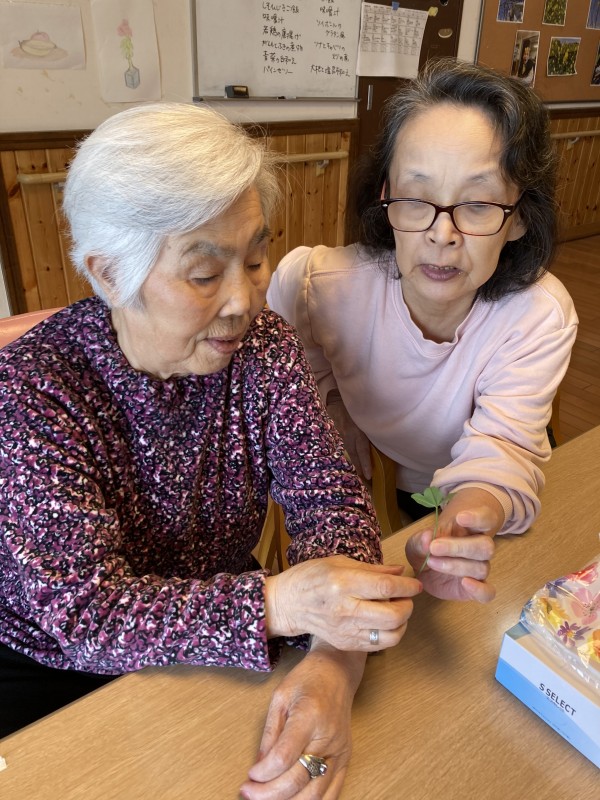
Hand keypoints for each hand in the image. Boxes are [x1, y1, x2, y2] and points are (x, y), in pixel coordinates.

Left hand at [240, 642, 364, 798]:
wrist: (337, 672)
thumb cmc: (307, 679)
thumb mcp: (279, 697)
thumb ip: (270, 734)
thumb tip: (258, 766)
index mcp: (309, 716)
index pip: (284, 757)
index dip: (263, 774)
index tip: (249, 776)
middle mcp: (328, 737)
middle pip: (298, 780)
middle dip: (268, 794)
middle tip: (249, 793)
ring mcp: (340, 751)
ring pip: (315, 794)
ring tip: (266, 798)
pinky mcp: (346, 759)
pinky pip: (332, 793)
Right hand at [265, 555, 421, 650]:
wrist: (288, 603)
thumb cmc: (312, 577)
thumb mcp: (339, 562)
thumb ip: (373, 569)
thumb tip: (400, 572)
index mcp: (344, 583)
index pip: (386, 588)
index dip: (407, 587)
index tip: (415, 584)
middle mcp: (345, 609)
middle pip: (393, 616)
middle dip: (408, 606)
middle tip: (407, 598)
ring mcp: (346, 631)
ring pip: (390, 636)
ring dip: (402, 624)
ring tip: (397, 611)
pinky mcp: (346, 644)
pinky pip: (378, 644)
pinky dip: (389, 634)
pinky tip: (384, 622)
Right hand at [326, 394, 371, 479]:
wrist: (337, 400)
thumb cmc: (356, 405)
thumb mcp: (365, 413)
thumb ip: (372, 425)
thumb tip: (384, 437)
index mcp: (356, 430)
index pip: (362, 449)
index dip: (366, 463)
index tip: (368, 475)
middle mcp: (349, 434)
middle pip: (355, 454)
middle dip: (360, 467)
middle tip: (366, 479)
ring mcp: (344, 434)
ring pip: (351, 451)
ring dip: (356, 462)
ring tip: (361, 473)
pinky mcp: (342, 434)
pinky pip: (349, 446)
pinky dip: (353, 455)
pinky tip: (357, 460)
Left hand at [405, 488, 501, 602]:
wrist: (425, 567)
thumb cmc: (426, 546)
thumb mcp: (417, 541)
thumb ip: (421, 539)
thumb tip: (427, 537)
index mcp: (471, 528)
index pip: (486, 518)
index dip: (477, 518)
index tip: (460, 518)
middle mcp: (480, 548)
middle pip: (485, 546)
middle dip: (459, 547)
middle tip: (434, 547)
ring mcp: (479, 568)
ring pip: (481, 567)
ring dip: (456, 565)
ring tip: (432, 562)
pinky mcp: (476, 587)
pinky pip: (487, 592)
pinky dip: (479, 589)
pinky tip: (465, 583)